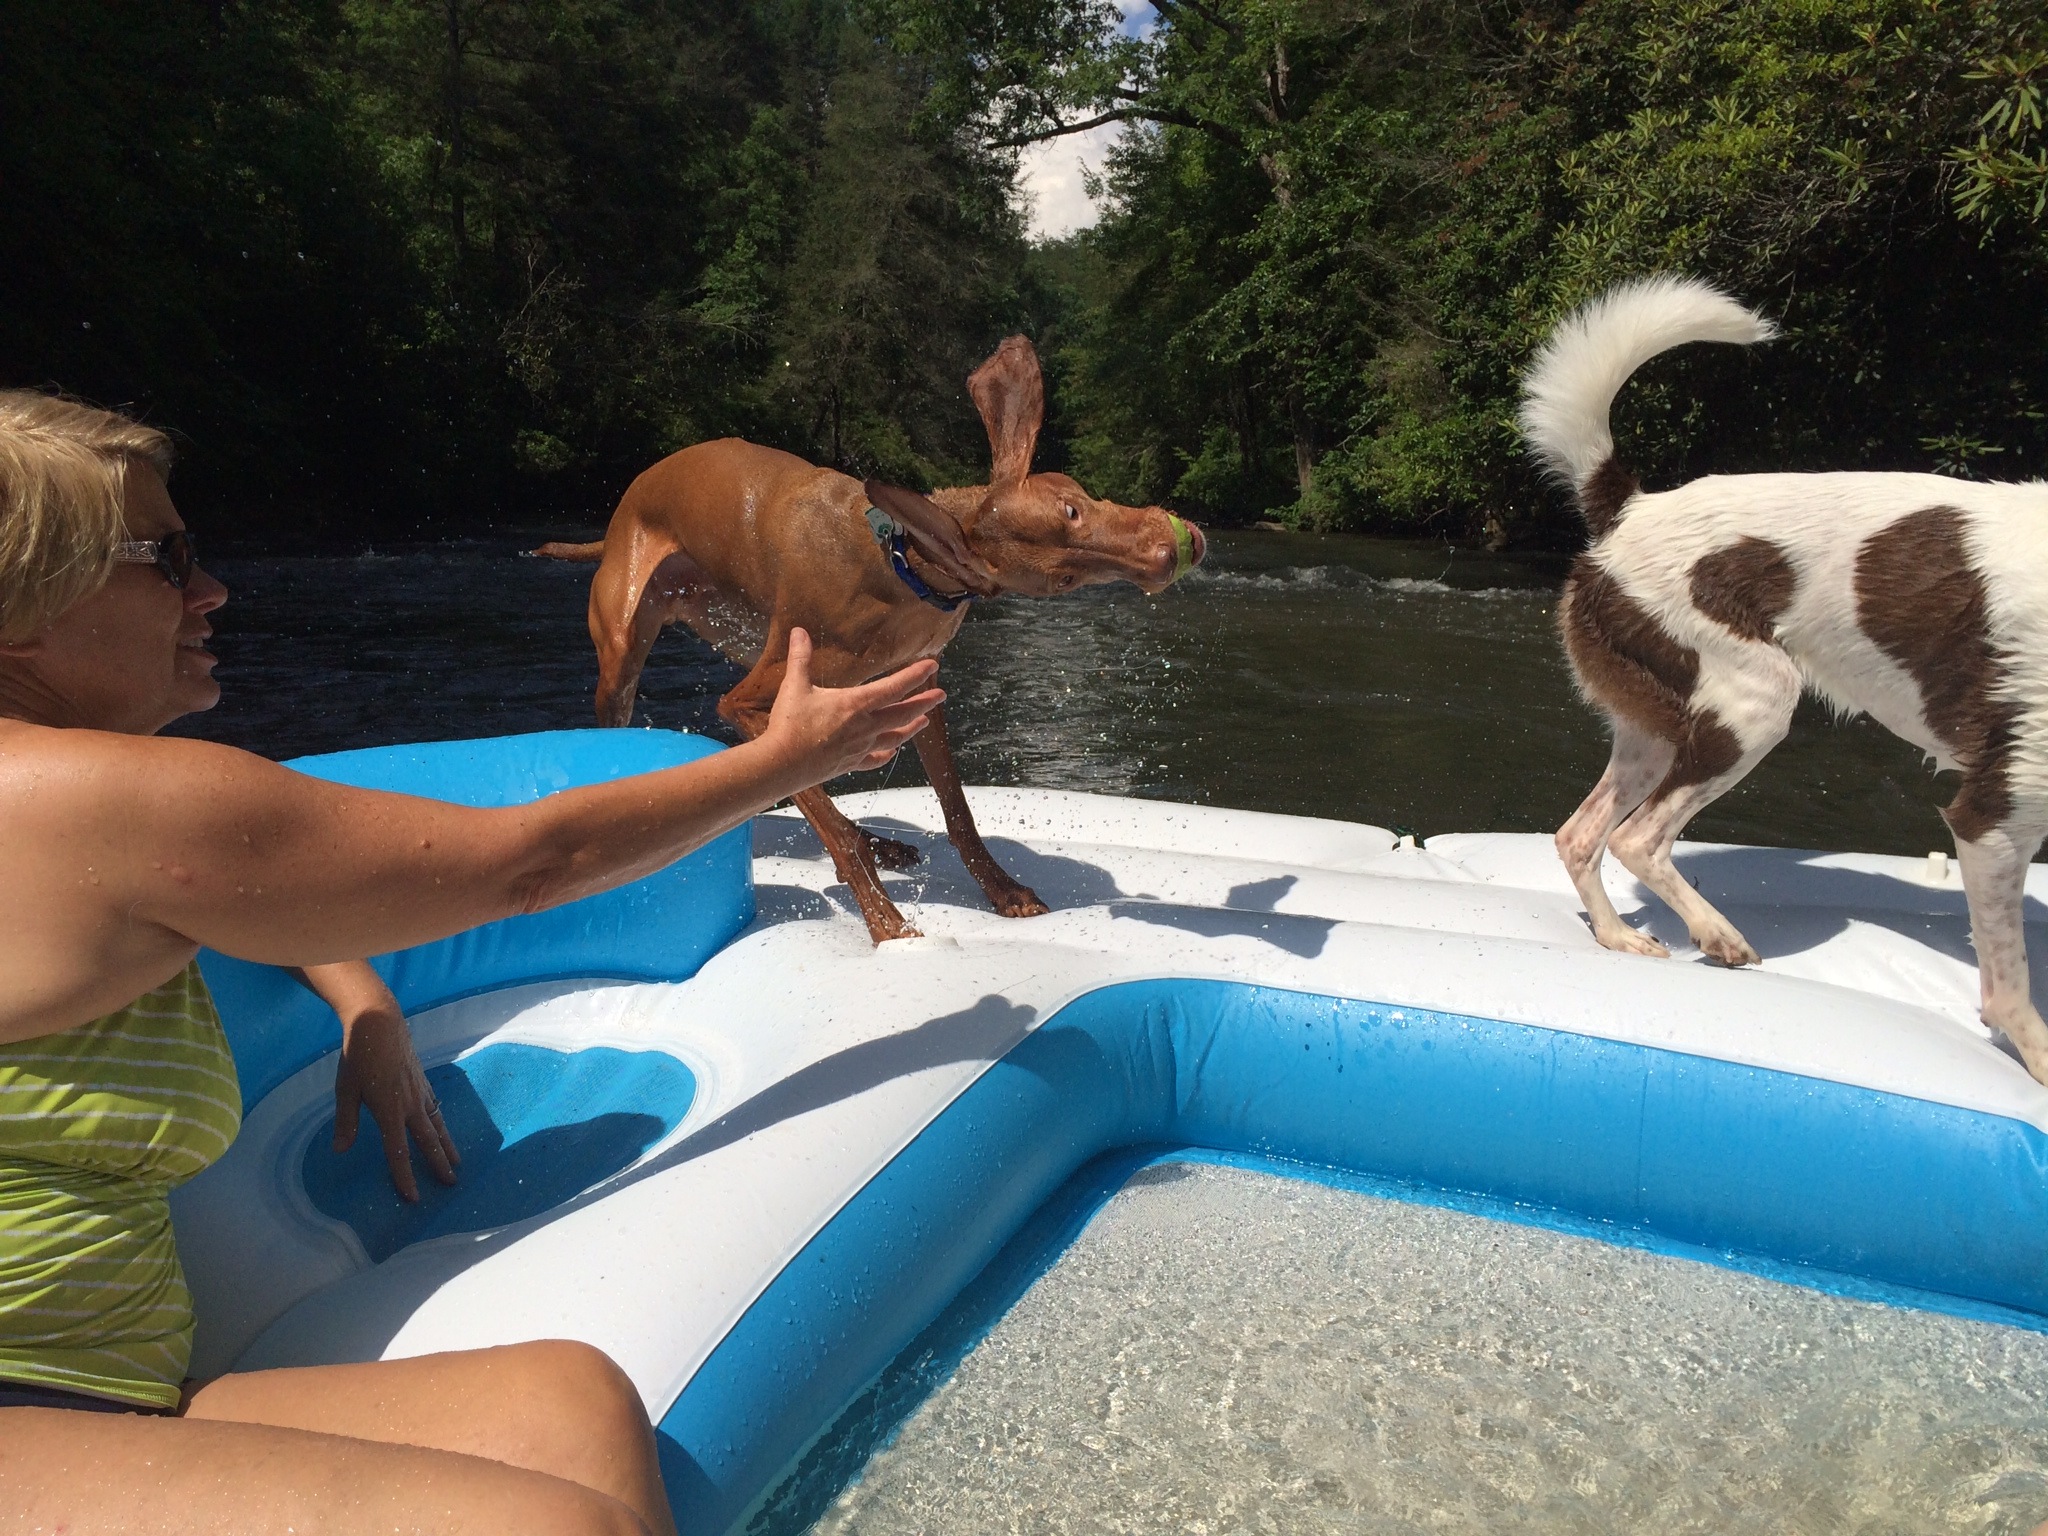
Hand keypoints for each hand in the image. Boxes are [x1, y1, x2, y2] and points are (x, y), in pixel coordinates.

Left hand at [332, 991, 459, 1202]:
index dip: (406, 1176)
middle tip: (450, 1184)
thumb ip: (346, 1121)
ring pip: (438, 1125)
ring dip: (447, 1146)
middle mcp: (410, 1104)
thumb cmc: (358, 1055)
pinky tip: (443, 1129)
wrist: (379, 1022)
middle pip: (428, 1141)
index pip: (399, 1151)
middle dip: (438, 1164)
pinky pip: (436, 1109)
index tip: (414, 1197)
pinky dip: (442, 1124)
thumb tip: (340, 1150)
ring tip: (456, 1163)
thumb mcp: (346, 1089)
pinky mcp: (423, 1081)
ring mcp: (420, 1092)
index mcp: (389, 1110)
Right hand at [762, 628, 943, 781]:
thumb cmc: (790, 725)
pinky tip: (892, 753)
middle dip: (924, 702)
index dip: (916, 675)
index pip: (894, 687)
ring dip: (911, 728)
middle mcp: (865, 726)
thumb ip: (801, 658)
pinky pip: (875, 759)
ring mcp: (860, 747)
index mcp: (856, 704)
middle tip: (941, 695)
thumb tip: (798, 632)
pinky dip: (886, 754)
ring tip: (924, 722)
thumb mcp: (795, 686)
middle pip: (903, 713)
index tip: (933, 666)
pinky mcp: (851, 763)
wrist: (782, 764)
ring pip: (895, 737)